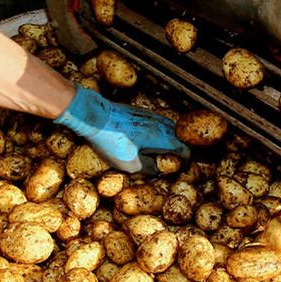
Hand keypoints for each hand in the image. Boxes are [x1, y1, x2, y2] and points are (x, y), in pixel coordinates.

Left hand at [53, 86, 188, 173]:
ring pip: (167, 128)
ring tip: (159, 152)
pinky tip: (146, 139)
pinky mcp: (139, 111)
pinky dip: (157, 132)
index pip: (184, 149)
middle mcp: (160, 123)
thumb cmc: (113, 142)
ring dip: (168, 140)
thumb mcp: (131, 164)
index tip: (181, 168)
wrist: (95, 116)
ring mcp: (150, 115)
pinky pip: (156, 122)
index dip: (185, 161)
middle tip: (171, 161)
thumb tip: (158, 170)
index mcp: (162, 137)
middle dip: (178, 150)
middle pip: (178, 137)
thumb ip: (150, 168)